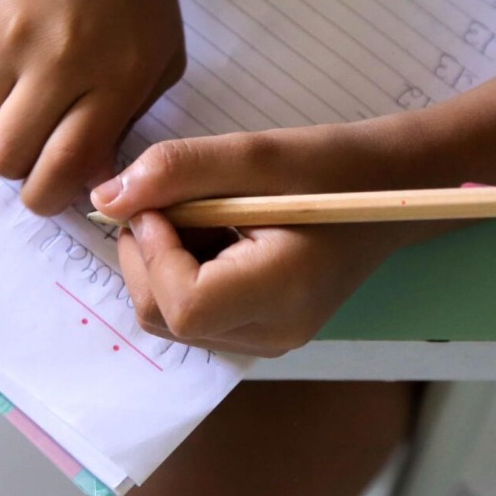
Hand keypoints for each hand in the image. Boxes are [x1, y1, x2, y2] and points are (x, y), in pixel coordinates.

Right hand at [0, 0, 185, 214]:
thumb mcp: (159, 58)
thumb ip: (126, 122)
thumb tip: (85, 179)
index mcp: (112, 77)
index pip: (62, 167)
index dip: (45, 196)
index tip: (44, 194)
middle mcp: (57, 58)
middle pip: (5, 155)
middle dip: (14, 163)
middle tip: (28, 142)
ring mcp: (8, 32)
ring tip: (19, 87)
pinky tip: (6, 46)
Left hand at [91, 124, 440, 356]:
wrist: (391, 191)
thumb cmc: (335, 167)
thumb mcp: (256, 153)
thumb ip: (177, 172)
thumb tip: (104, 199)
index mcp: (282, 295)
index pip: (180, 303)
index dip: (154, 250)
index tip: (164, 202)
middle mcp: (270, 336)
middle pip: (162, 315)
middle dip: (149, 252)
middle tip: (181, 199)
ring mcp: (262, 342)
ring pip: (167, 316)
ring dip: (163, 259)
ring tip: (210, 214)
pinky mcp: (254, 333)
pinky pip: (188, 313)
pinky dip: (181, 270)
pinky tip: (216, 234)